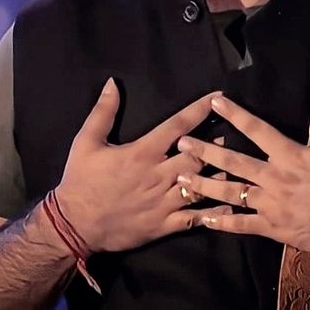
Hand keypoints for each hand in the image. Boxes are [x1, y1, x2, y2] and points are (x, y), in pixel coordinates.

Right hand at [55, 79, 228, 252]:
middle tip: (232, 131)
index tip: (217, 97)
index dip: (199, 110)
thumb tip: (112, 83)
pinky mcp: (164, 225)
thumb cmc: (81, 181)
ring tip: (236, 163)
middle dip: (216, 143)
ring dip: (219, 173)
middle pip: (196, 155)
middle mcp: (158, 175)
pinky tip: (230, 202)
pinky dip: (214, 210)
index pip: (177, 126)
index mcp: (142, 153)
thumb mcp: (85, 142)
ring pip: (200, 185)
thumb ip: (103, 112)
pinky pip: (195, 218)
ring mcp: (163, 202)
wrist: (73, 226)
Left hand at [176, 84, 309, 264]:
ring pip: (231, 193)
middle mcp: (275, 178)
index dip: (235, 114)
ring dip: (205, 184)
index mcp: (291, 155)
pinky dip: (222, 222)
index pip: (257, 130)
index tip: (215, 103)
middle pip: (234, 162)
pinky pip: (242, 225)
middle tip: (182, 144)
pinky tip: (203, 218)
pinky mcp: (273, 228)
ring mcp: (271, 205)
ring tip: (182, 178)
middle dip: (206, 151)